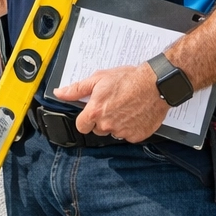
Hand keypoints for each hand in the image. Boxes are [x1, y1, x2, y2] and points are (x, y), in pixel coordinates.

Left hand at [52, 62, 169, 142]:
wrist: (155, 84)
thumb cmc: (128, 79)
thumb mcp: (98, 79)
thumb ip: (77, 89)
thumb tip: (60, 93)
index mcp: (96, 112)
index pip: (81, 126)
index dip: (85, 119)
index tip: (91, 113)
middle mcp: (108, 125)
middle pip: (97, 130)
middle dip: (101, 120)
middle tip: (111, 105)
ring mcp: (123, 132)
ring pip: (113, 133)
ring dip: (116, 124)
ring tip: (124, 107)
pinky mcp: (137, 136)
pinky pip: (128, 135)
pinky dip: (130, 127)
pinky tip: (134, 114)